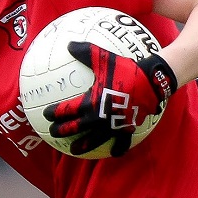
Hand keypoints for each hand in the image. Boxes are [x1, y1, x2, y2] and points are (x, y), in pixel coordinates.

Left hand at [43, 40, 176, 157]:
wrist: (150, 82)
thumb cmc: (125, 70)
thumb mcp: (104, 58)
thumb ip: (85, 52)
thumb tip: (69, 44)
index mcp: (88, 103)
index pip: (65, 111)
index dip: (53, 113)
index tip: (46, 114)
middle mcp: (97, 118)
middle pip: (74, 128)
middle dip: (61, 131)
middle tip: (53, 132)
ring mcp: (112, 127)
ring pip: (93, 141)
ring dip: (82, 146)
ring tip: (74, 151)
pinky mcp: (127, 130)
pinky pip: (121, 143)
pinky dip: (117, 149)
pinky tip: (113, 153)